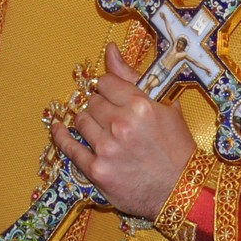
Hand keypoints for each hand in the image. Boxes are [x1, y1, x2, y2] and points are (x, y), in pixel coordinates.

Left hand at [49, 44, 195, 219]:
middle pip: (92, 101)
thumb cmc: (177, 148)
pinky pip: (68, 147)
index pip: (106, 83)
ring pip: (81, 120)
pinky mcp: (96, 170)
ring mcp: (107, 148)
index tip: (111, 94)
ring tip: (99, 128)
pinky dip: (61, 136)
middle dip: (100, 106)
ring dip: (87, 121)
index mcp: (140, 106)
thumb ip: (133, 77)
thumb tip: (110, 50)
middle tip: (110, 116)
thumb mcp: (166, 107)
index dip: (108, 88)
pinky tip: (59, 128)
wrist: (181, 190)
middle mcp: (121, 124)